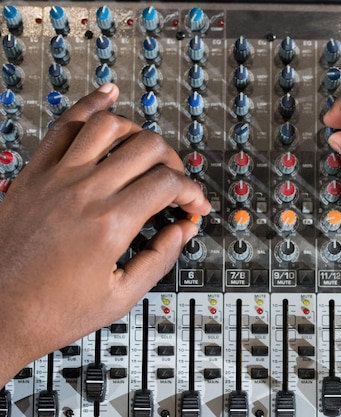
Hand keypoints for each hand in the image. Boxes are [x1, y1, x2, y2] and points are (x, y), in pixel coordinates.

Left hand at [0, 84, 209, 381]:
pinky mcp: (35, 174)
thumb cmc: (49, 310)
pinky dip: (89, 105)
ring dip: (139, 133)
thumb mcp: (119, 297)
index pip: (169, 184)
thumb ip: (159, 258)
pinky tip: (107, 96)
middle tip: (176, 182)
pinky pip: (64, 124)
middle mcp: (85, 192)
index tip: (194, 206)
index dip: (192, 192)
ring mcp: (57, 177)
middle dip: (174, 162)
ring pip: (110, 126)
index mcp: (109, 224)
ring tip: (147, 150)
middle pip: (148, 148)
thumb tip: (182, 231)